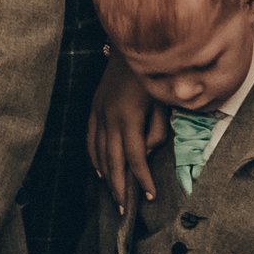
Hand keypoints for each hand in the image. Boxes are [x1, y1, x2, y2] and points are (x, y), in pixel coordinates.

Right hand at [85, 56, 166, 207]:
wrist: (132, 43)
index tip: (150, 196)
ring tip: (113, 196)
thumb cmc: (154, 72)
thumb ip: (156, 130)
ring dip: (107, 176)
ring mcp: (99, 111)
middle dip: (120, 187)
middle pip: (113, 161)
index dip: (143, 180)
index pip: (136, 158)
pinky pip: (90, 137)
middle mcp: (110, 117)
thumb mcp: (162, 101)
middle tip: (124, 210)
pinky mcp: (94, 106)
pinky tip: (99, 170)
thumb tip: (147, 152)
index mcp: (129, 117)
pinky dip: (93, 157)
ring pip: (99, 152)